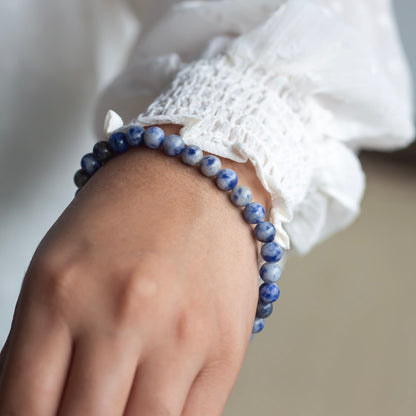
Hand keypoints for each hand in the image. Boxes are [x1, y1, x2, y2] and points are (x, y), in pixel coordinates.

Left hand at [0, 124, 270, 414]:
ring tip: (119, 407)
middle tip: (82, 408)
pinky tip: (155, 406)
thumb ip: (37, 343)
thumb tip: (27, 405)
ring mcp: (182, 333)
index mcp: (63, 293)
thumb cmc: (127, 213)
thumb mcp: (59, 265)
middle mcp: (124, 314)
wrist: (195, 182)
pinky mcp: (226, 345)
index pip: (24, 409)